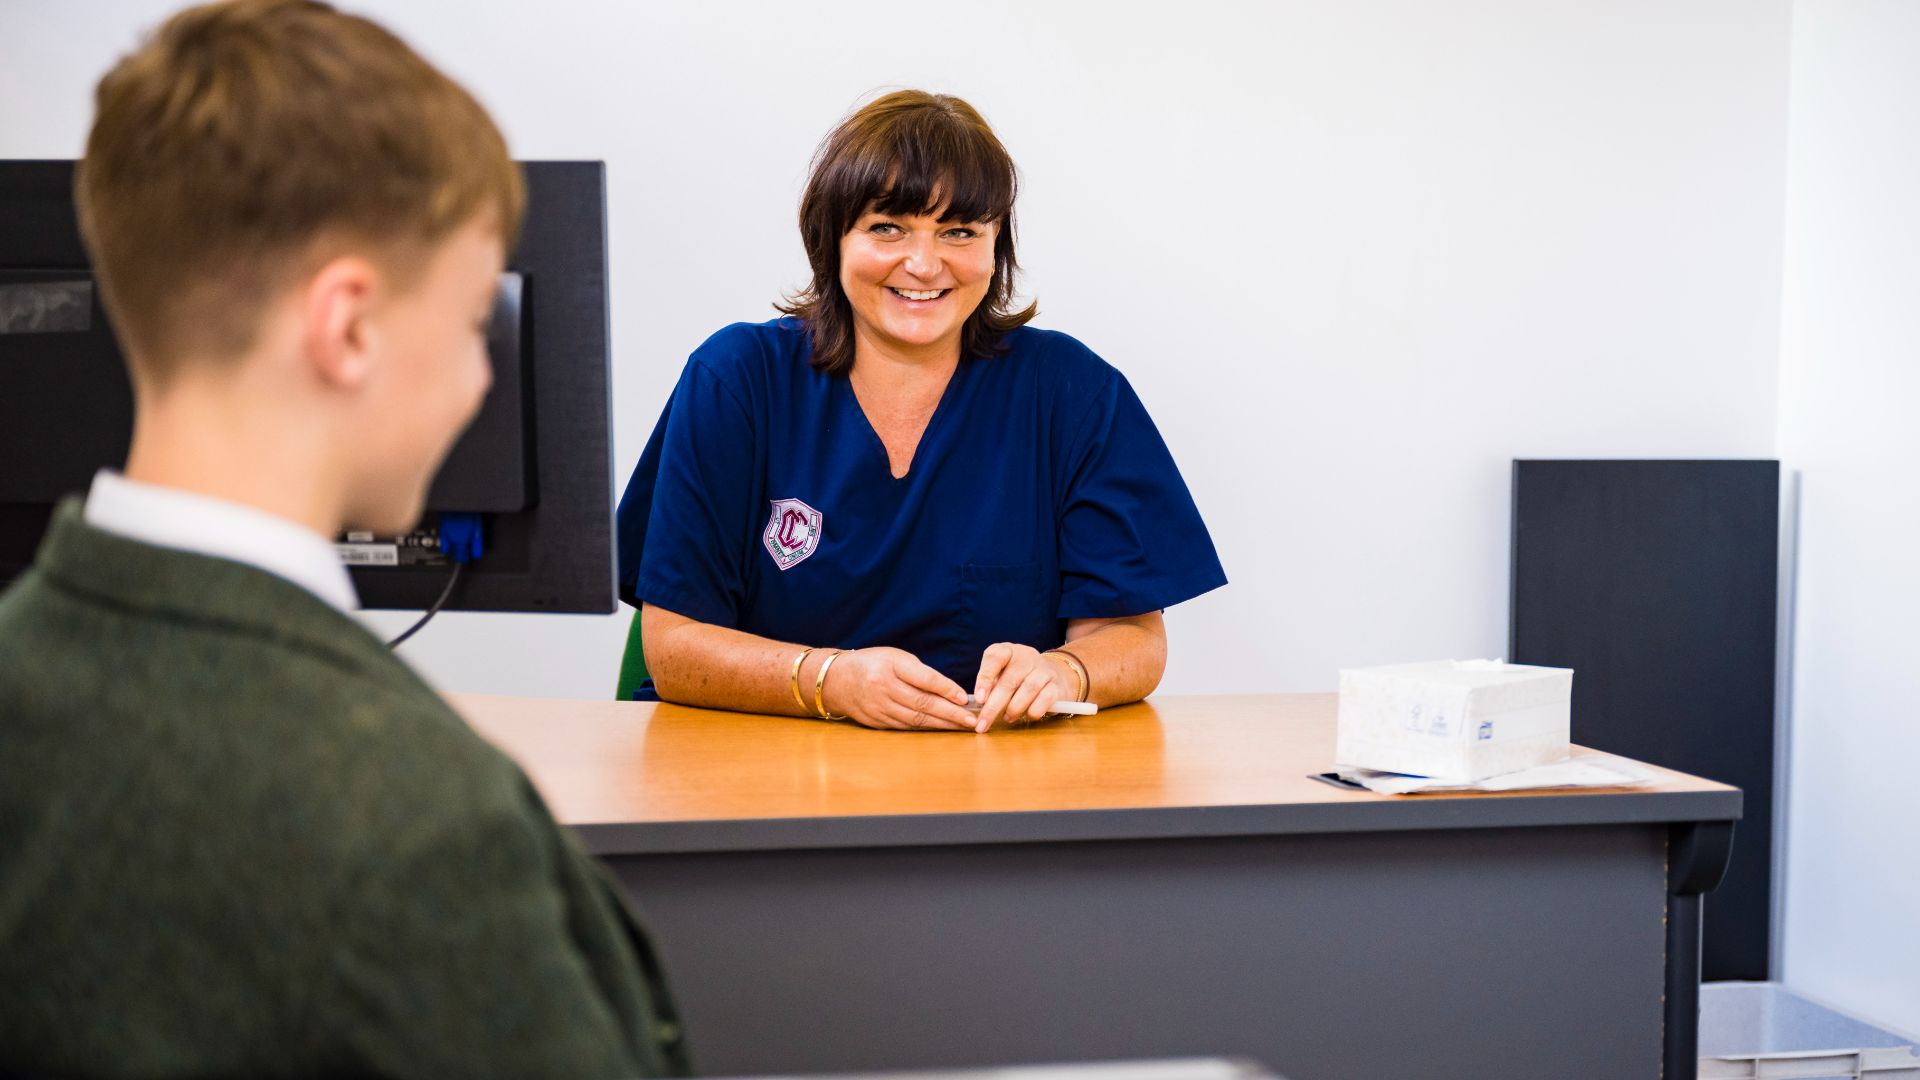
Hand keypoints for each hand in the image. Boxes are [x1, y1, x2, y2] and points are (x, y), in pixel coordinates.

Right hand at [821, 647, 973, 730]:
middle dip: (950, 713)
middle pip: (923, 703)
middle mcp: (884, 686)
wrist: (836, 680)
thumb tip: (950, 692)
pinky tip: (940, 728)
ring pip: (916, 718)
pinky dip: (925, 728)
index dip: (946, 689)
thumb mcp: (895, 658)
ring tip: (961, 726)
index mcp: (890, 665)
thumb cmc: (873, 664)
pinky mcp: (877, 721)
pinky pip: (906, 726)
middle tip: (971, 719)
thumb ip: (920, 673)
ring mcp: (879, 706)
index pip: (924, 678)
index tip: (965, 698)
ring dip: (941, 724)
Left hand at [971, 643, 1075, 731]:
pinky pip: (1045, 699)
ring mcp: (1044, 669)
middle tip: (984, 722)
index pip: (995, 656)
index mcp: (1008, 651)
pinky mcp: (1057, 685)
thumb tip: (980, 705)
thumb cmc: (1019, 678)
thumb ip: (990, 686)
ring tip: (1007, 718)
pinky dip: (1033, 711)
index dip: (985, 678)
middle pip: (1009, 680)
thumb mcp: (1001, 675)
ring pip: (1029, 689)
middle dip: (994, 705)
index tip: (979, 699)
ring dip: (1014, 708)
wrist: (1054, 674)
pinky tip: (1027, 716)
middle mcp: (1026, 656)